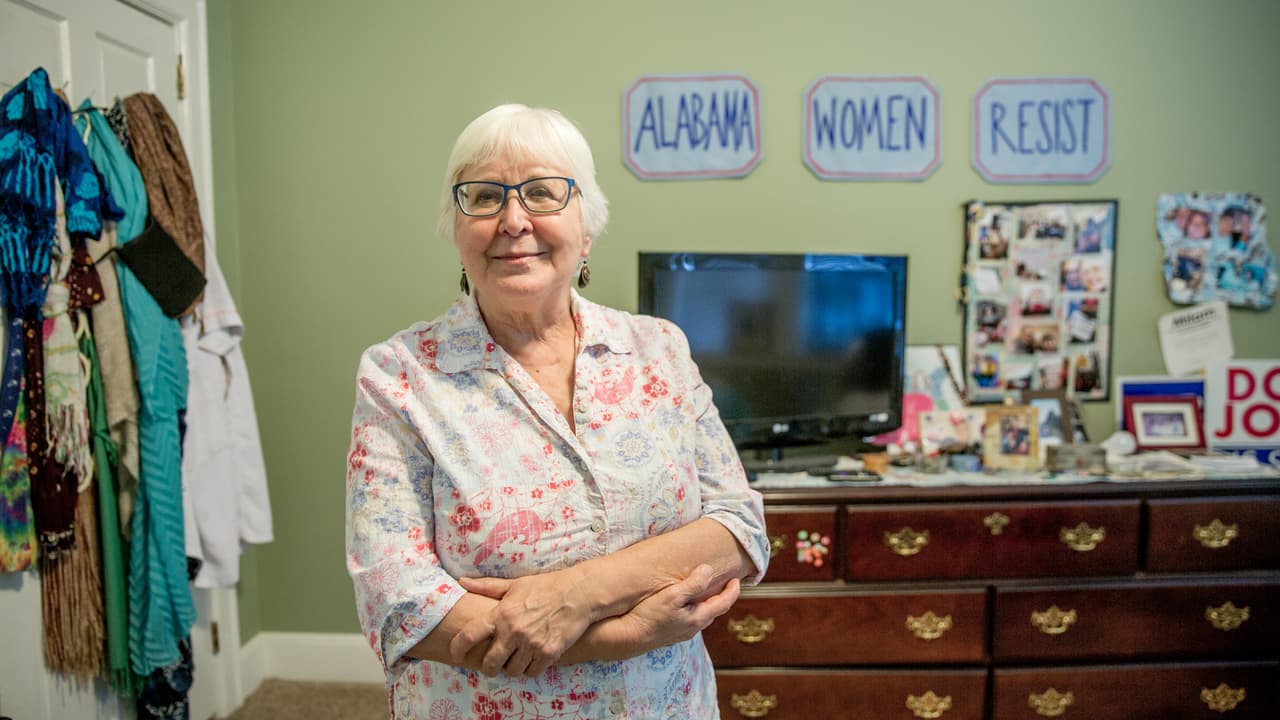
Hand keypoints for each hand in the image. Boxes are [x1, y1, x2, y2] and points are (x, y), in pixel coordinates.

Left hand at [450, 567, 594, 676]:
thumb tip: (462, 581)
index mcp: (502, 613)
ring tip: (516, 658)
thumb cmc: (545, 587)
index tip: (456, 654)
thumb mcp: (515, 584)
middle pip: (490, 663)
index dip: (458, 648)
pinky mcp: (548, 653)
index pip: (469, 635)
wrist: (578, 594)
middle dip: (489, 667)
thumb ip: (487, 587)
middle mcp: (514, 631)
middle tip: (493, 664)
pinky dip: (530, 668)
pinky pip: (531, 672)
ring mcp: (531, 644)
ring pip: (511, 670)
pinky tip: (533, 658)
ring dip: (512, 667)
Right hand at [599, 564, 740, 652]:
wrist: (627, 637)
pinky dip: (692, 609)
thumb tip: (708, 570)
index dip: (733, 591)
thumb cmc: (649, 615)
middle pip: (713, 611)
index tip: (737, 579)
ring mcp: (681, 633)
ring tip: (704, 591)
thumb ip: (693, 583)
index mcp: (698, 618)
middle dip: (720, 597)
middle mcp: (692, 628)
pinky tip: (682, 604)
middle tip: (723, 583)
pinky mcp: (669, 634)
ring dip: (705, 604)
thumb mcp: (672, 595)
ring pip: (700, 617)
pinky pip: (688, 620)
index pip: (723, 603)